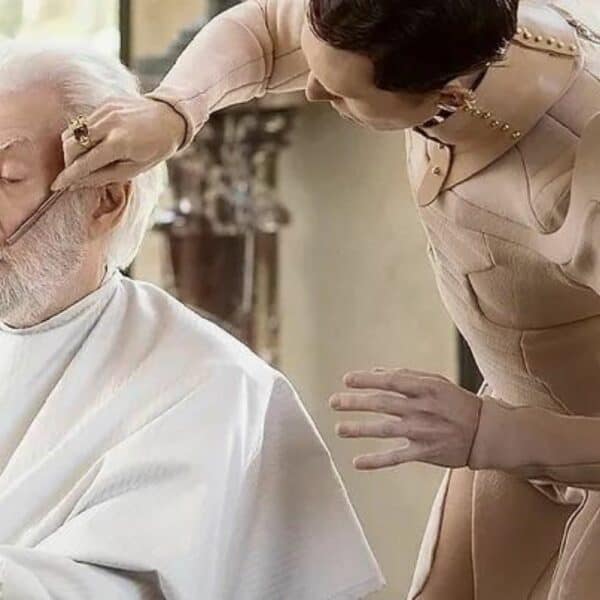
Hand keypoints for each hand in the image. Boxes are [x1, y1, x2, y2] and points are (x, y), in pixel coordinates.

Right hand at [51, 96, 186, 190]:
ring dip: (72, 149)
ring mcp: (106, 110)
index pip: (85, 162)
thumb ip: (105, 176)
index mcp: (119, 143)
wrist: (170, 117)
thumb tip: (79, 183)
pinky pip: (84, 121)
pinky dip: (83, 135)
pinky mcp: (106, 102)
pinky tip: (94, 143)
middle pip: (72, 145)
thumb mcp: (135, 169)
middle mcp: (109, 124)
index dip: (69, 176)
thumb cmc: (156, 148)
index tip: (57, 186)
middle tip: (73, 172)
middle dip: (68, 161)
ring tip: (82, 159)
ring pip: (73, 131)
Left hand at [329, 368, 482, 470]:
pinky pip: (396, 458)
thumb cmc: (456, 402)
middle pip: (382, 404)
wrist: (485, 432)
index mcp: (425, 388)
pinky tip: (357, 462)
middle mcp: (422, 408)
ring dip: (360, 429)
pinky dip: (376, 461)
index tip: (346, 380)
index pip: (390, 382)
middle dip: (355, 403)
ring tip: (339, 428)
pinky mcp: (424, 452)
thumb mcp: (435, 382)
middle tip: (334, 402)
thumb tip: (375, 373)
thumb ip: (405, 376)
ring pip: (385, 430)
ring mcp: (422, 432)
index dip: (367, 380)